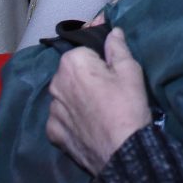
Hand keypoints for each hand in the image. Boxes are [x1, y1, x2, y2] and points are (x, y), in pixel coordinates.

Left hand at [46, 28, 150, 174]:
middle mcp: (54, 84)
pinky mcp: (52, 132)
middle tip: (109, 89)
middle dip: (86, 76)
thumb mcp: (130, 71)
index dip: (100, 58)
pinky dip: (71, 118)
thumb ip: (117, 47)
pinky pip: (61, 117)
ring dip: (77, 97)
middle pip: (72, 73)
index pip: (84, 50)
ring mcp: (51, 110)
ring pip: (65, 95)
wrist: (122, 151)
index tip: (112, 70)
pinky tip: (88, 124)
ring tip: (98, 109)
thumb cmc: (128, 105)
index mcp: (71, 63)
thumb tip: (113, 31)